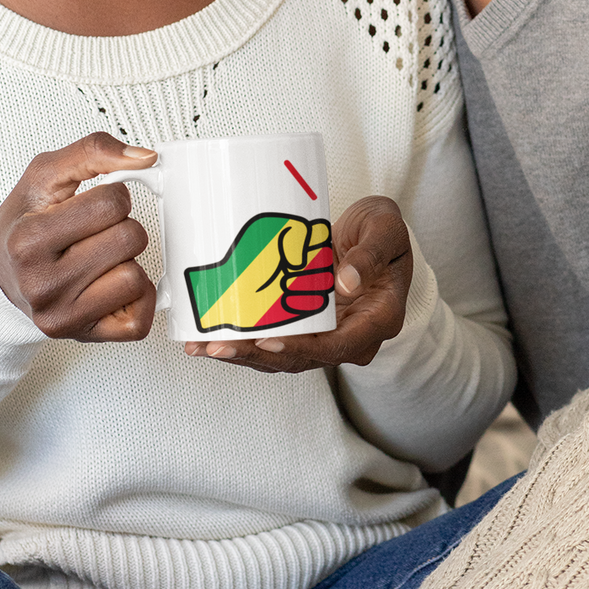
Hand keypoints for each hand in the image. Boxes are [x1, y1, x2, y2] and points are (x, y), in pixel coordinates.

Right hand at [0, 133, 157, 341]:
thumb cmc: (23, 223)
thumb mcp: (44, 174)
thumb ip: (93, 151)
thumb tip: (146, 158)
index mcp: (29, 239)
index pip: (111, 203)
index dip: (112, 195)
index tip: (91, 203)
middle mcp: (42, 284)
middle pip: (129, 239)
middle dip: (121, 226)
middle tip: (94, 231)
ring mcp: (62, 316)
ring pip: (136, 278)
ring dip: (126, 261)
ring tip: (99, 257)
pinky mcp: (83, 338)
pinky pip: (139, 321)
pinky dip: (136, 298)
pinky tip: (112, 284)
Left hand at [183, 195, 411, 372]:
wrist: (378, 235)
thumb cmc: (386, 231)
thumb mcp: (387, 230)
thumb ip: (370, 255)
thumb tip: (347, 282)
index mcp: (378, 319)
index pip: (338, 346)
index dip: (301, 347)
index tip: (267, 341)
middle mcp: (352, 336)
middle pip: (302, 357)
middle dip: (256, 355)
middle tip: (217, 346)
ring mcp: (328, 335)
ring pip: (283, 356)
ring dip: (243, 354)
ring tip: (202, 346)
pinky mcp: (308, 326)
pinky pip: (276, 340)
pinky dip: (245, 341)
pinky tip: (210, 336)